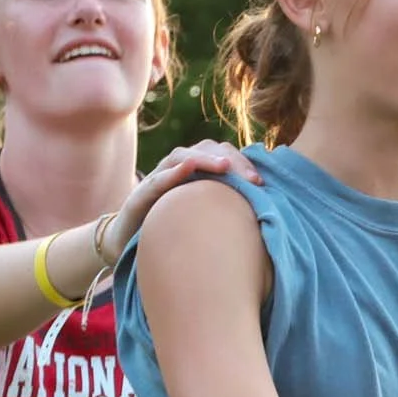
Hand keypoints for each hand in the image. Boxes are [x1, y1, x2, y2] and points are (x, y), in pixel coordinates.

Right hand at [112, 140, 264, 255]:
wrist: (129, 246)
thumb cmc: (174, 232)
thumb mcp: (205, 220)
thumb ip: (228, 210)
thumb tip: (268, 216)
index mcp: (196, 175)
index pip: (222, 156)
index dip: (243, 164)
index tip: (263, 182)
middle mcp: (177, 171)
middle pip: (205, 150)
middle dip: (231, 160)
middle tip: (253, 179)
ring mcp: (157, 180)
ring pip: (181, 157)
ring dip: (204, 159)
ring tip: (224, 165)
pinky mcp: (140, 196)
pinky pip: (156, 180)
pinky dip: (172, 172)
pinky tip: (187, 167)